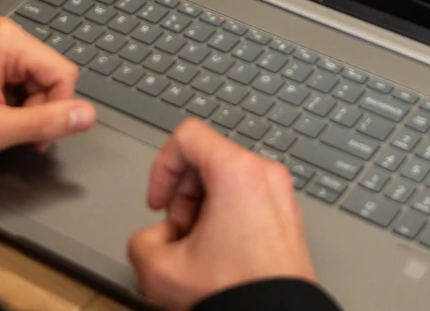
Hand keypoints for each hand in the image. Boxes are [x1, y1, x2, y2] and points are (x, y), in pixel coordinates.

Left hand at [0, 17, 95, 169]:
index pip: (64, 74)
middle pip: (51, 77)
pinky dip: (10, 106)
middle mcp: (4, 36)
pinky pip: (18, 83)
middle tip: (10, 134)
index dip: (56, 111)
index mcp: (8, 42)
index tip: (35, 138)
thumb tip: (86, 116)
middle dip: (38, 110)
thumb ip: (45, 122)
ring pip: (36, 82)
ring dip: (23, 110)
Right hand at [127, 118, 317, 310]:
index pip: (187, 136)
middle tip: (179, 236)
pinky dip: (227, 221)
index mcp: (237, 172)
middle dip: (183, 198)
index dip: (161, 168)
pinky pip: (248, 201)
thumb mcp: (160, 269)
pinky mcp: (288, 216)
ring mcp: (282, 195)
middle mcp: (265, 175)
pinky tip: (221, 258)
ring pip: (227, 183)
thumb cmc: (235, 294)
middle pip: (207, 161)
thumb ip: (141, 240)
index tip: (158, 203)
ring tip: (200, 253)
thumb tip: (154, 238)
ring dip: (203, 212)